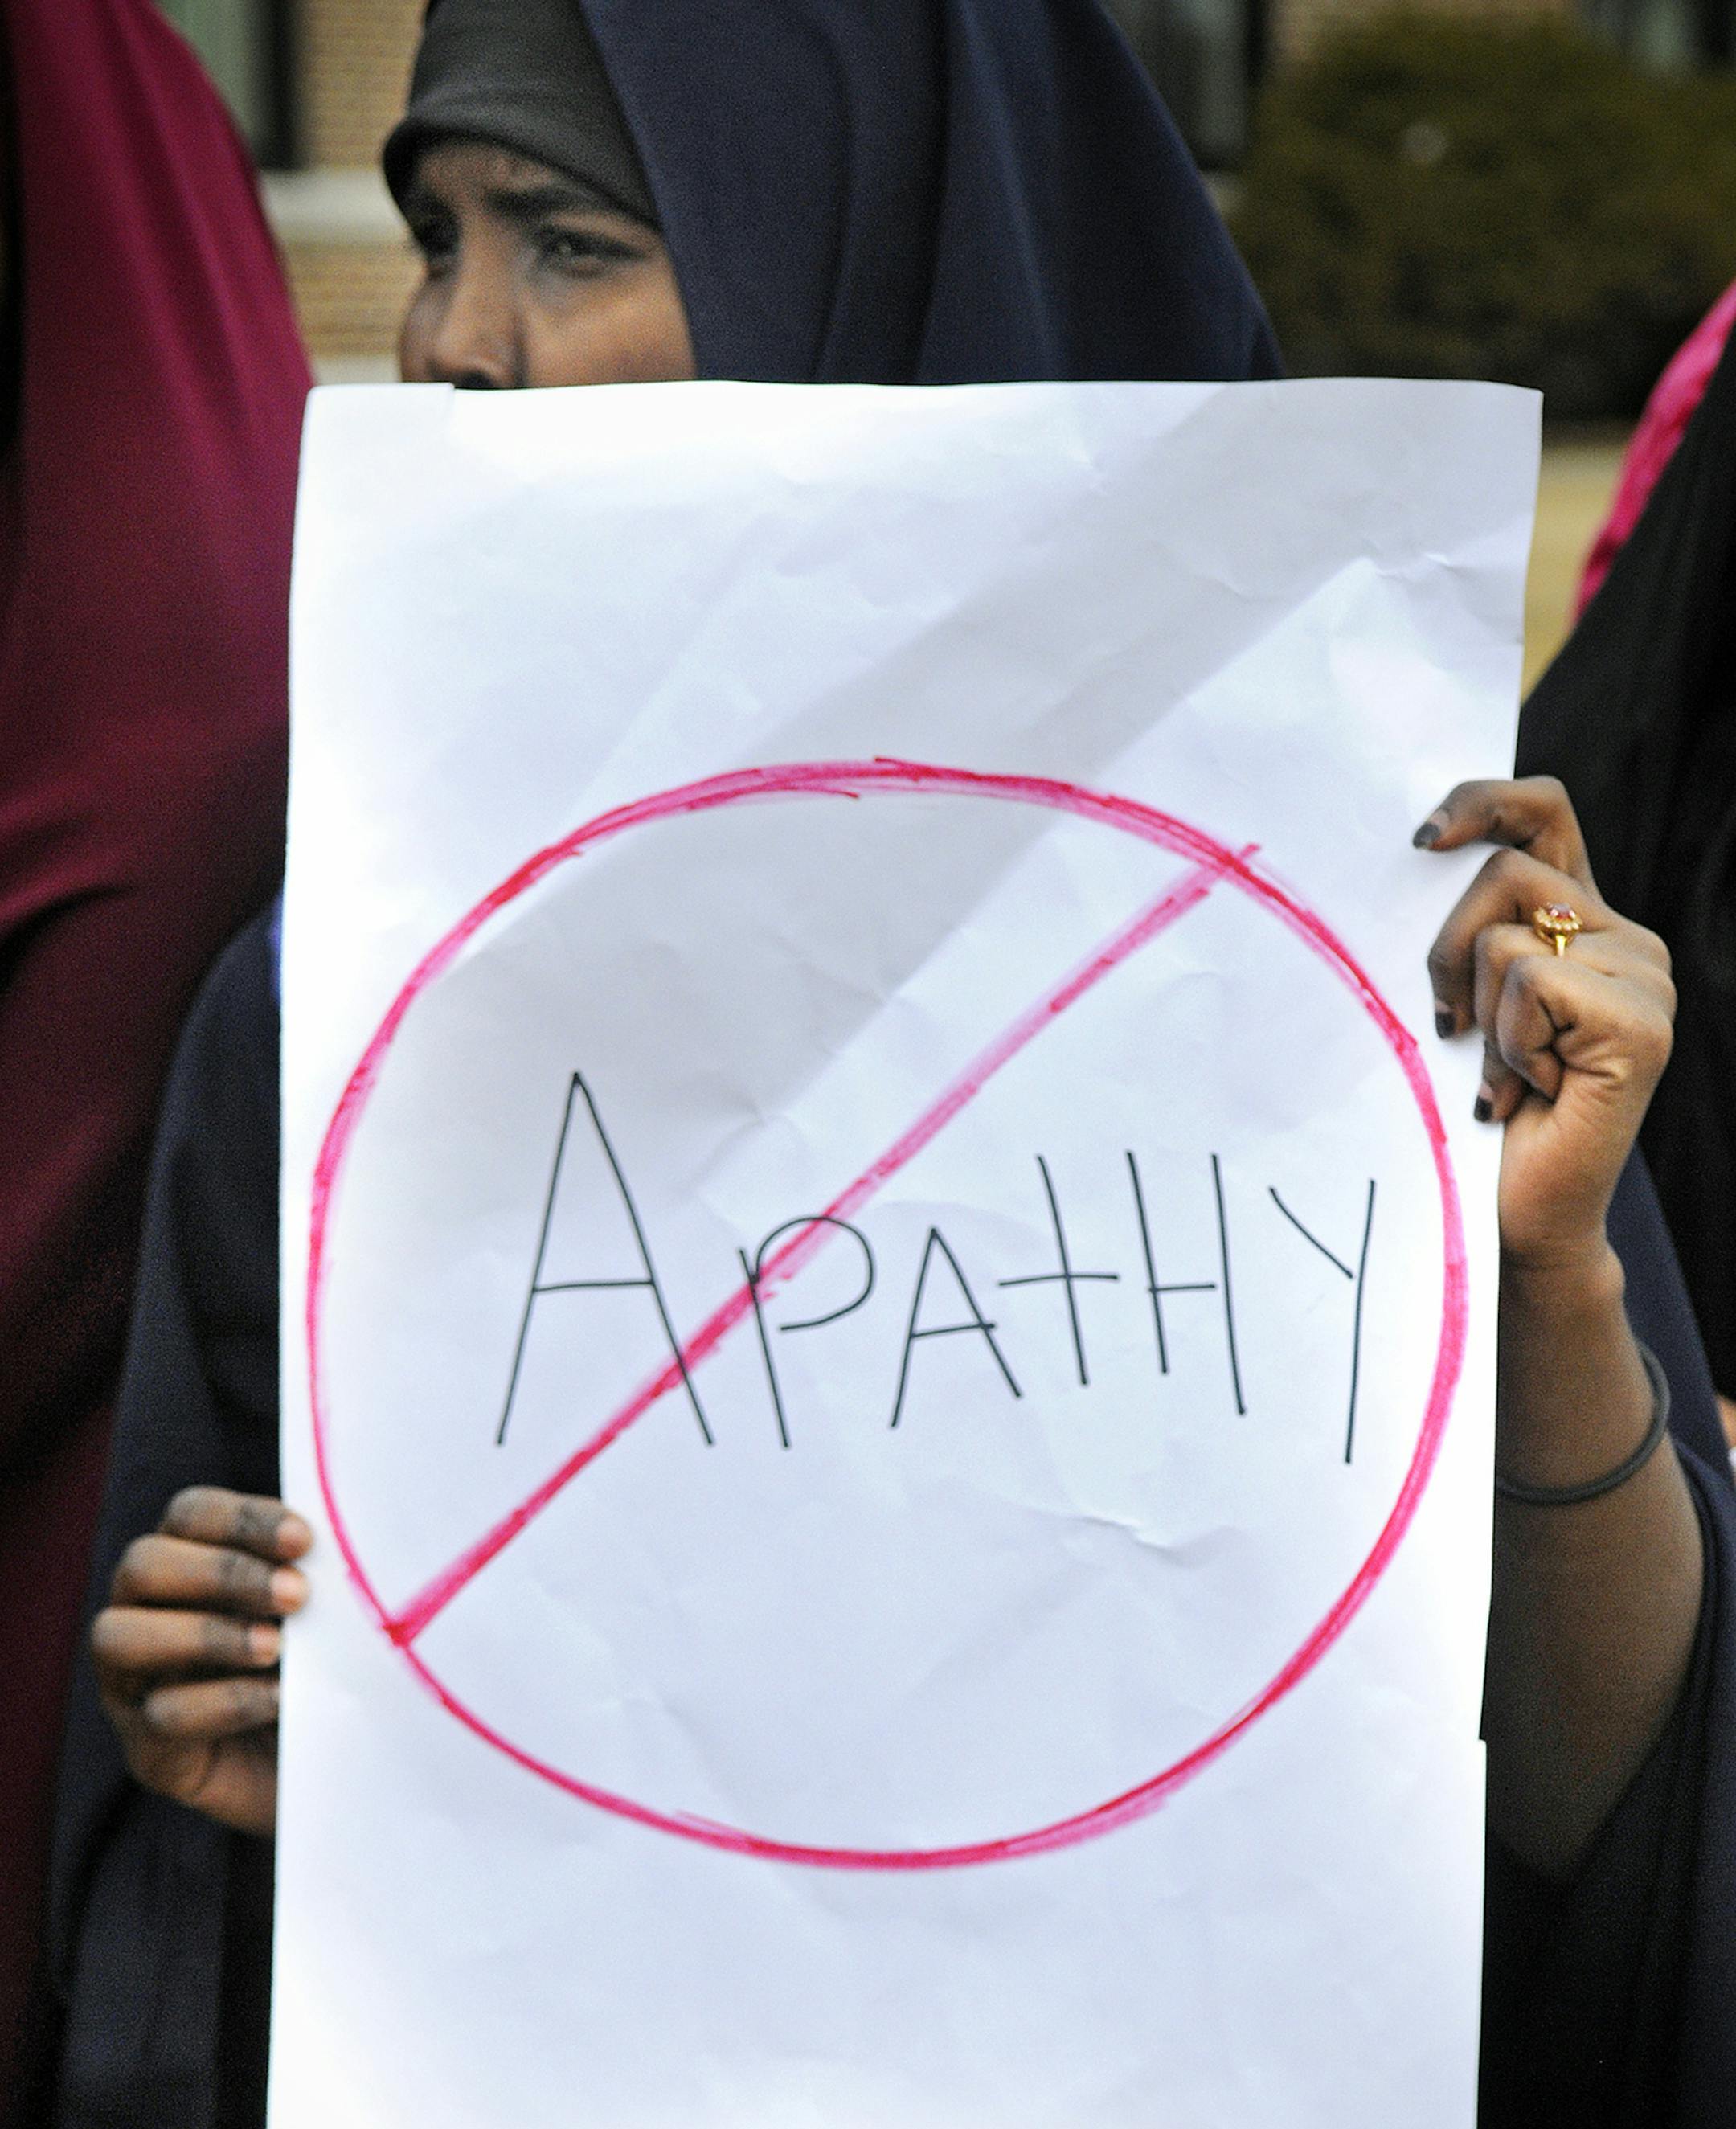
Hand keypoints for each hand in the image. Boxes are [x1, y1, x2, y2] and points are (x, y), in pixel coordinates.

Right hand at [91, 1488, 310, 1837]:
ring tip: (276, 1648)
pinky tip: (280, 1699)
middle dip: (221, 1572)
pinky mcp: (149, 1750)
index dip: (241, 1519)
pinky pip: (162, 1714)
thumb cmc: (325, 1667)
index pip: (189, 1514)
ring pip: (120, 1637)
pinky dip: (225, 1701)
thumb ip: (315, 1572)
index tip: (306, 1540)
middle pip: (142, 1565)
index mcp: (186, 1561)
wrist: (330, 1767)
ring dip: (205, 1634)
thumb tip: (339, 1538)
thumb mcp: (324, 1612)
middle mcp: (142, 1613)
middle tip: (296, 1594)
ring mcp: (132, 1684)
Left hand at [1418, 776, 1674, 1271]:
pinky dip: (1507, 1041)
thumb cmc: (1472, 1107)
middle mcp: (1624, 937)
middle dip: (1446, 949)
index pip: (1541, 811)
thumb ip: (1463, 927)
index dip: (1483, 801)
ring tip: (1506, 1072)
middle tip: (1452, 1029)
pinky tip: (1530, 1090)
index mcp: (1579, 919)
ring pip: (1507, 934)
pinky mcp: (1642, 1020)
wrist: (1517, 1215)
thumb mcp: (1458, 998)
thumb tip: (1420, 850)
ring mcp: (1645, 977)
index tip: (1422, 840)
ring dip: (1479, 1012)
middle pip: (1503, 871)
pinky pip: (1529, 982)